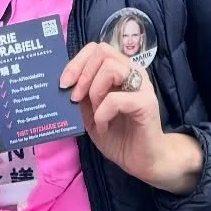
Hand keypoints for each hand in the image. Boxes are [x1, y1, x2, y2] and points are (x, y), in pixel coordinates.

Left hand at [60, 42, 201, 194]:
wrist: (142, 162)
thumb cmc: (118, 136)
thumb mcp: (91, 113)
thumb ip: (82, 95)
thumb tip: (64, 82)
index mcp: (120, 70)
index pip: (97, 48)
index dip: (76, 62)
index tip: (64, 83)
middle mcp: (132, 71)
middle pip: (102, 52)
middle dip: (82, 74)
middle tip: (75, 98)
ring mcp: (142, 85)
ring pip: (110, 68)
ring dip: (94, 92)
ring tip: (95, 114)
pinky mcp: (146, 103)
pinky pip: (115, 99)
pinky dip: (102, 113)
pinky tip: (103, 126)